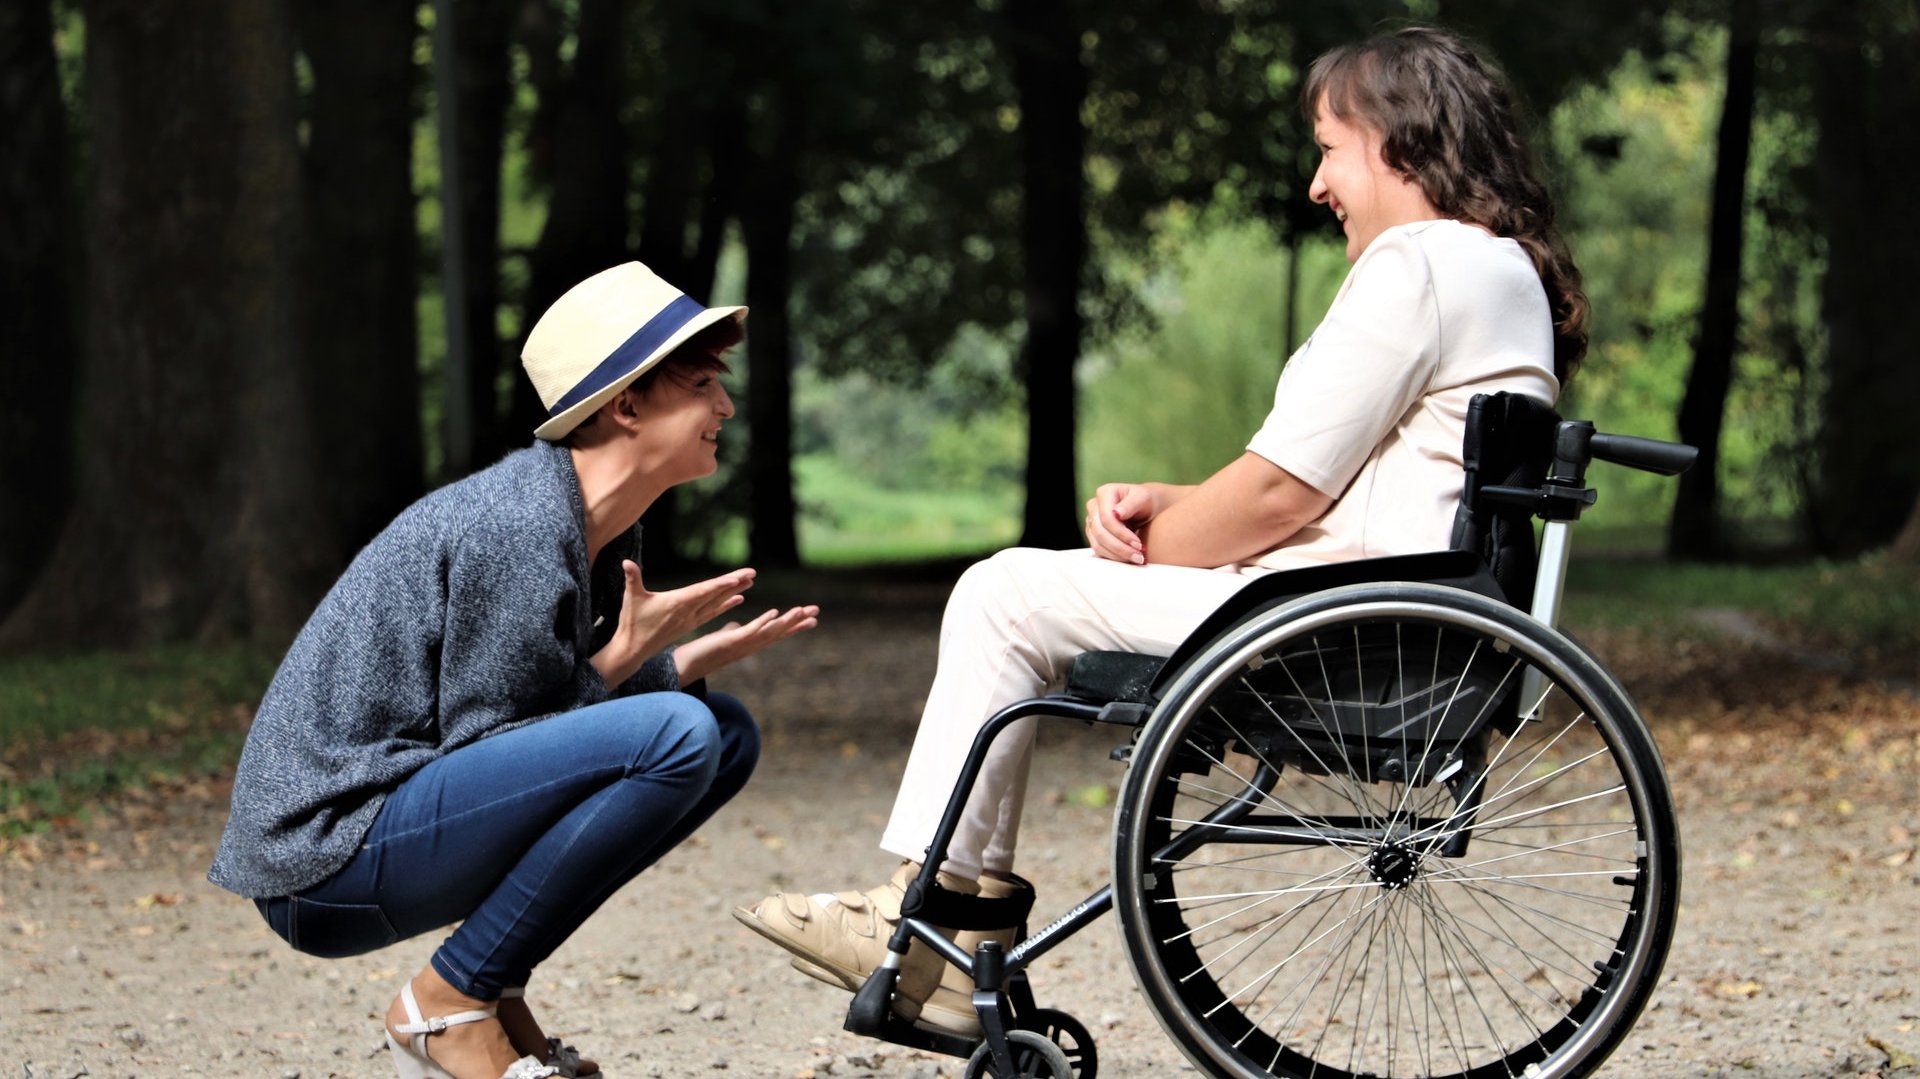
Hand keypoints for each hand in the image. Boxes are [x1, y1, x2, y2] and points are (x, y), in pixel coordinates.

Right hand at [591, 562, 754, 687]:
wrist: (634, 648)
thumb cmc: (632, 622)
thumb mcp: (631, 598)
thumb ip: (632, 578)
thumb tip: (625, 562)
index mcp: (677, 603)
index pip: (703, 591)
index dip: (721, 584)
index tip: (737, 577)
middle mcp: (688, 612)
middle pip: (715, 595)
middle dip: (734, 583)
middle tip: (752, 572)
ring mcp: (691, 619)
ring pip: (717, 603)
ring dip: (733, 592)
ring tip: (750, 582)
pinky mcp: (690, 624)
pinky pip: (713, 612)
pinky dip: (726, 605)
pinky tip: (738, 599)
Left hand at [673, 603, 820, 682]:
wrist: (684, 667)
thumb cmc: (702, 654)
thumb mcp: (721, 639)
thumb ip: (731, 631)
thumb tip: (735, 625)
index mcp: (749, 643)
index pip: (776, 632)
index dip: (793, 625)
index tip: (812, 618)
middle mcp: (750, 646)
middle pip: (779, 632)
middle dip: (798, 622)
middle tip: (817, 612)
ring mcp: (741, 645)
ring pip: (769, 632)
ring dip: (786, 621)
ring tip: (802, 610)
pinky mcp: (729, 642)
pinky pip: (750, 631)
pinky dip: (763, 622)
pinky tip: (774, 613)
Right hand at [1086, 483, 1156, 563]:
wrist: (1146, 507)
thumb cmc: (1145, 500)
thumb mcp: (1143, 497)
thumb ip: (1131, 503)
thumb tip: (1117, 513)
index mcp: (1104, 493)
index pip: (1106, 518)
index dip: (1121, 534)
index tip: (1138, 544)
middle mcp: (1093, 506)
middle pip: (1100, 533)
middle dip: (1120, 547)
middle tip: (1139, 556)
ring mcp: (1091, 522)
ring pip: (1098, 544)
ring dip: (1117, 555)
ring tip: (1136, 559)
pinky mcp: (1093, 535)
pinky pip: (1099, 550)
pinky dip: (1114, 557)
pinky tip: (1129, 559)